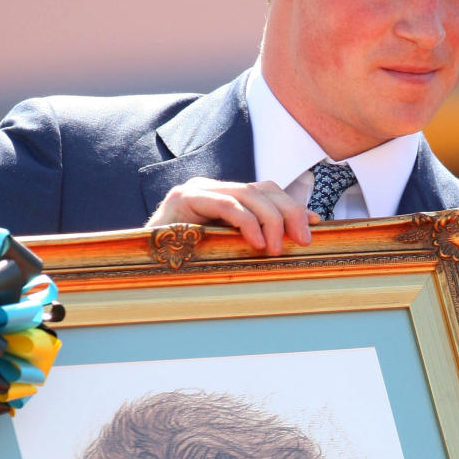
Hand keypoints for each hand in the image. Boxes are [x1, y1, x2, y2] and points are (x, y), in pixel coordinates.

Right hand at [147, 177, 318, 253]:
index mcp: (224, 197)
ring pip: (248, 194)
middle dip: (289, 212)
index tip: (315, 227)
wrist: (143, 269)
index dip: (293, 206)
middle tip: (303, 240)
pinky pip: (224, 204)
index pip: (267, 191)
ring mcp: (196, 190)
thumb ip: (257, 239)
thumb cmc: (188, 266)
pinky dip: (246, 222)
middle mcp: (212, 188)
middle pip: (263, 188)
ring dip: (270, 220)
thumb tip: (300, 235)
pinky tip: (256, 242)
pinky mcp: (183, 199)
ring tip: (277, 248)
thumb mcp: (230, 251)